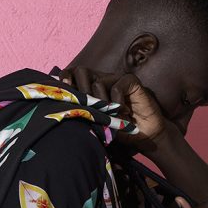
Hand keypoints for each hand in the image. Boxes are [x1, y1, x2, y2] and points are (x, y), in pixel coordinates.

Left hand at [53, 66, 170, 154]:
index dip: (66, 77)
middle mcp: (103, 79)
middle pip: (81, 71)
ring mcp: (117, 79)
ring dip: (101, 103)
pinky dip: (117, 102)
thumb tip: (63, 106)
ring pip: (97, 82)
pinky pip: (117, 86)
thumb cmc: (118, 129)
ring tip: (110, 115)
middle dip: (81, 91)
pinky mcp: (131, 81)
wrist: (143, 135)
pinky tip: (123, 111)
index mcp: (91, 86)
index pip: (73, 73)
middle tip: (89, 109)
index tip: (63, 89)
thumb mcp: (95, 121)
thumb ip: (82, 111)